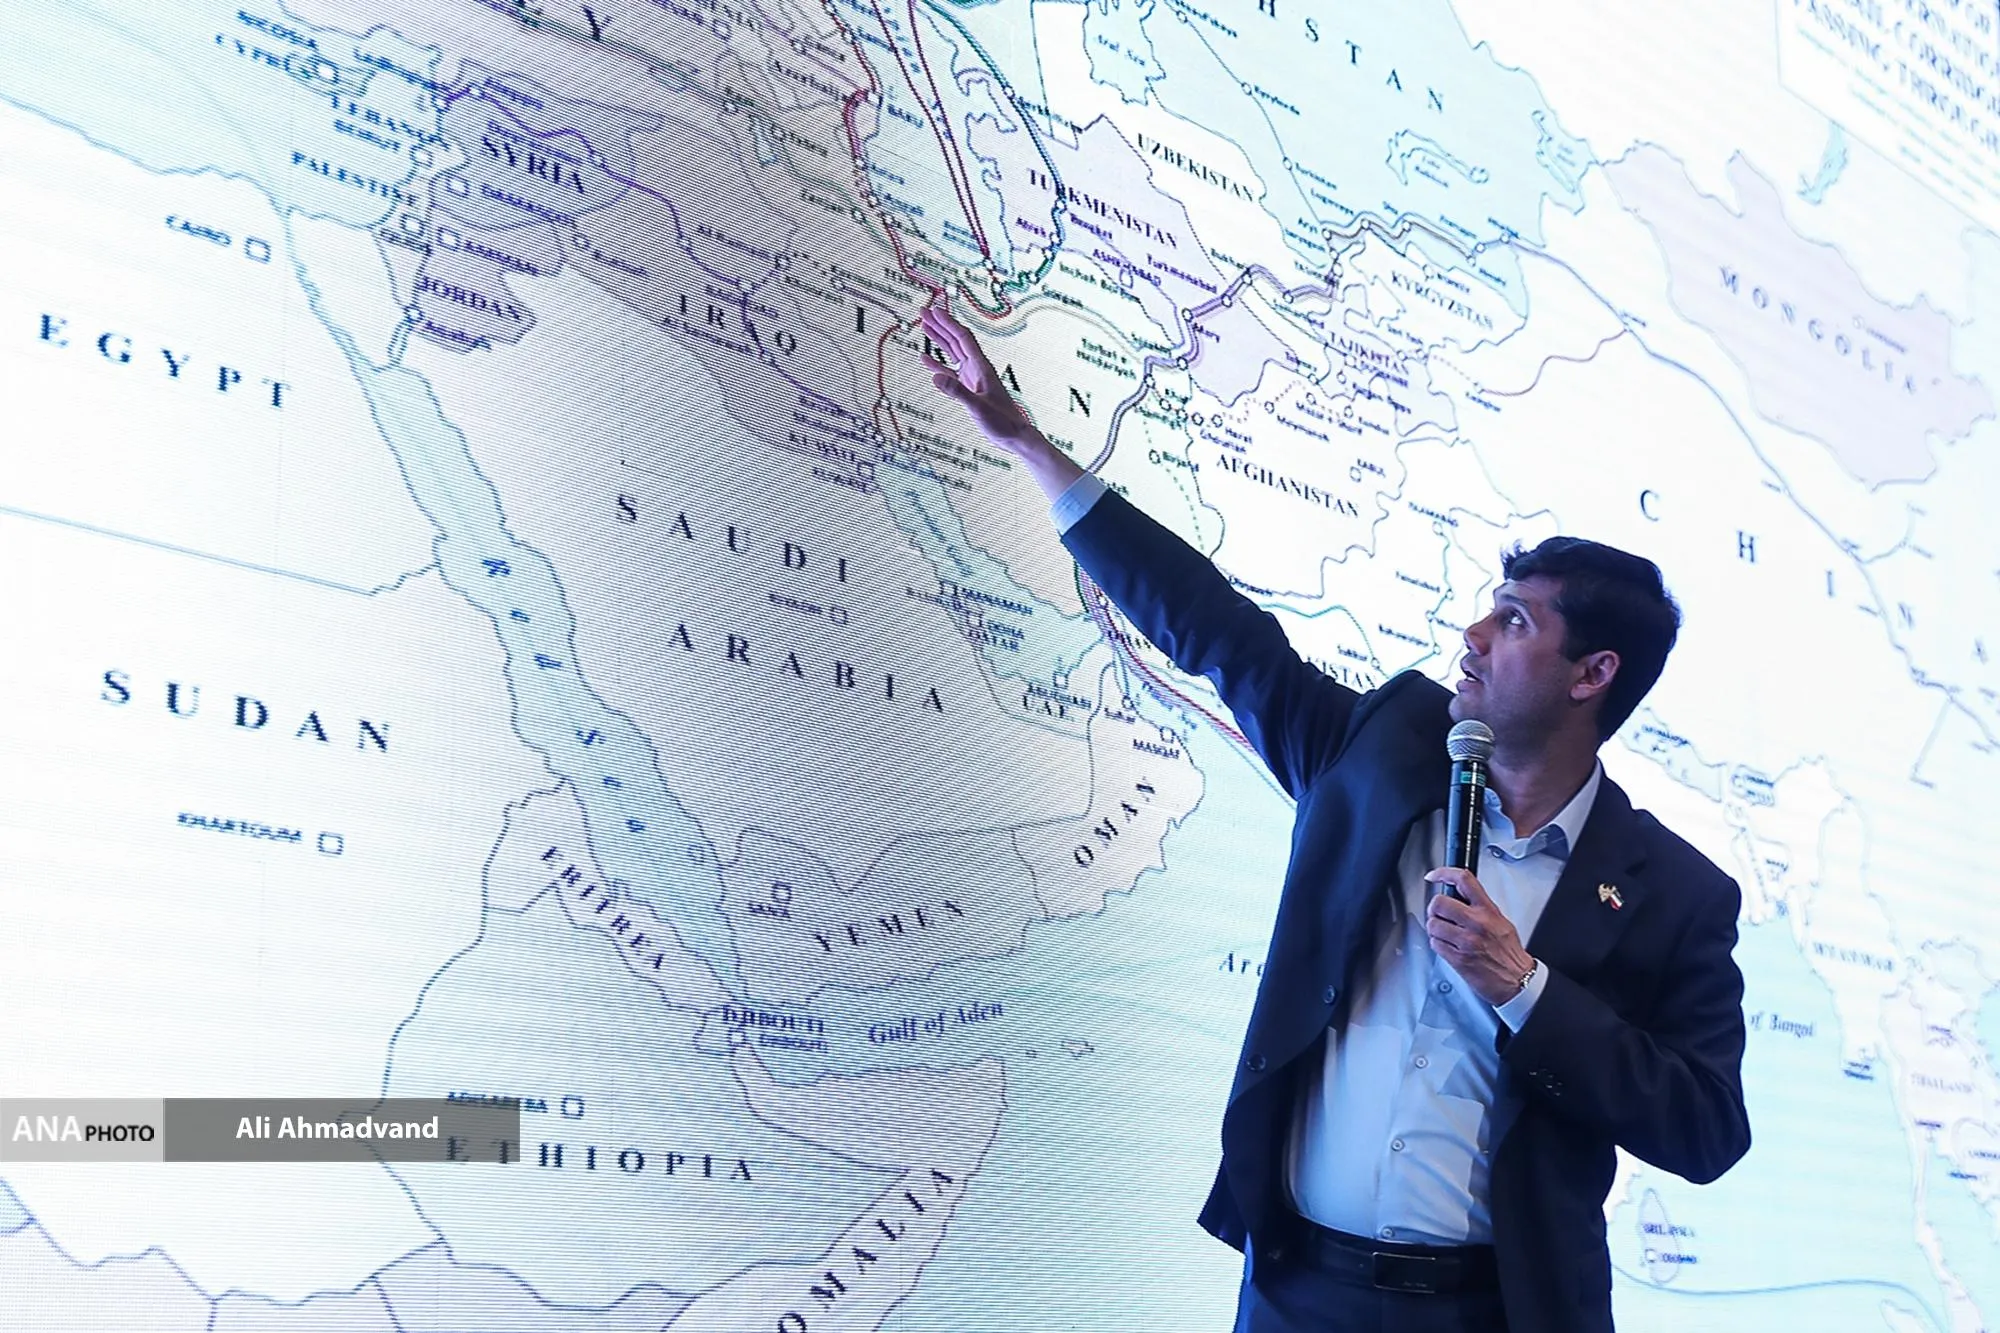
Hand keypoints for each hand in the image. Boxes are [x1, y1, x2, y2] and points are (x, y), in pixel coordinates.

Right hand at [918, 300, 1039, 448]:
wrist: (1014, 435)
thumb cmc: (1002, 422)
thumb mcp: (978, 408)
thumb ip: (957, 392)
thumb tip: (934, 376)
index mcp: (981, 367)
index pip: (962, 338)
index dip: (948, 323)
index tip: (933, 310)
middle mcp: (976, 368)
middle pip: (956, 340)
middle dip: (940, 324)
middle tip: (923, 311)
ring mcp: (972, 377)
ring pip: (952, 352)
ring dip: (938, 339)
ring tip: (924, 325)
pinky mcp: (968, 388)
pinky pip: (950, 371)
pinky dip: (937, 363)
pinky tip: (925, 358)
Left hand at [1425, 868, 1535, 1007]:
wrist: (1517, 981)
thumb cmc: (1509, 954)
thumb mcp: (1501, 922)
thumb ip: (1480, 908)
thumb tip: (1459, 897)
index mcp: (1488, 911)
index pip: (1464, 881)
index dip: (1444, 873)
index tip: (1434, 876)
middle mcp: (1477, 923)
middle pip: (1439, 903)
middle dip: (1435, 908)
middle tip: (1438, 913)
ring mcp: (1466, 941)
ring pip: (1433, 924)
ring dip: (1435, 928)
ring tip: (1445, 933)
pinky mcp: (1458, 958)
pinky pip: (1435, 944)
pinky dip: (1437, 944)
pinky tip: (1448, 946)